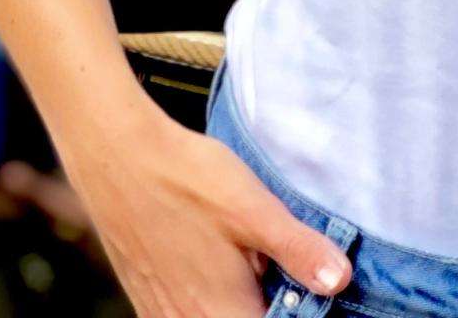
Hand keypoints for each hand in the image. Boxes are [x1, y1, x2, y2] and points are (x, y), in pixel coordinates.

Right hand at [65, 103, 354, 317]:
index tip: (309, 287)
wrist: (116, 156)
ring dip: (240, 300)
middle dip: (271, 302)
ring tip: (252, 259)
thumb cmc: (186, 179)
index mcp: (224, 315)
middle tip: (277, 266)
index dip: (298, 309)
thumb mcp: (254, 208)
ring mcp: (162, 317)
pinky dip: (214, 298)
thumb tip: (340, 281)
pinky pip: (189, 313)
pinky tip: (219, 260)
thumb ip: (298, 250)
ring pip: (218, 317)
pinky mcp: (146, 302)